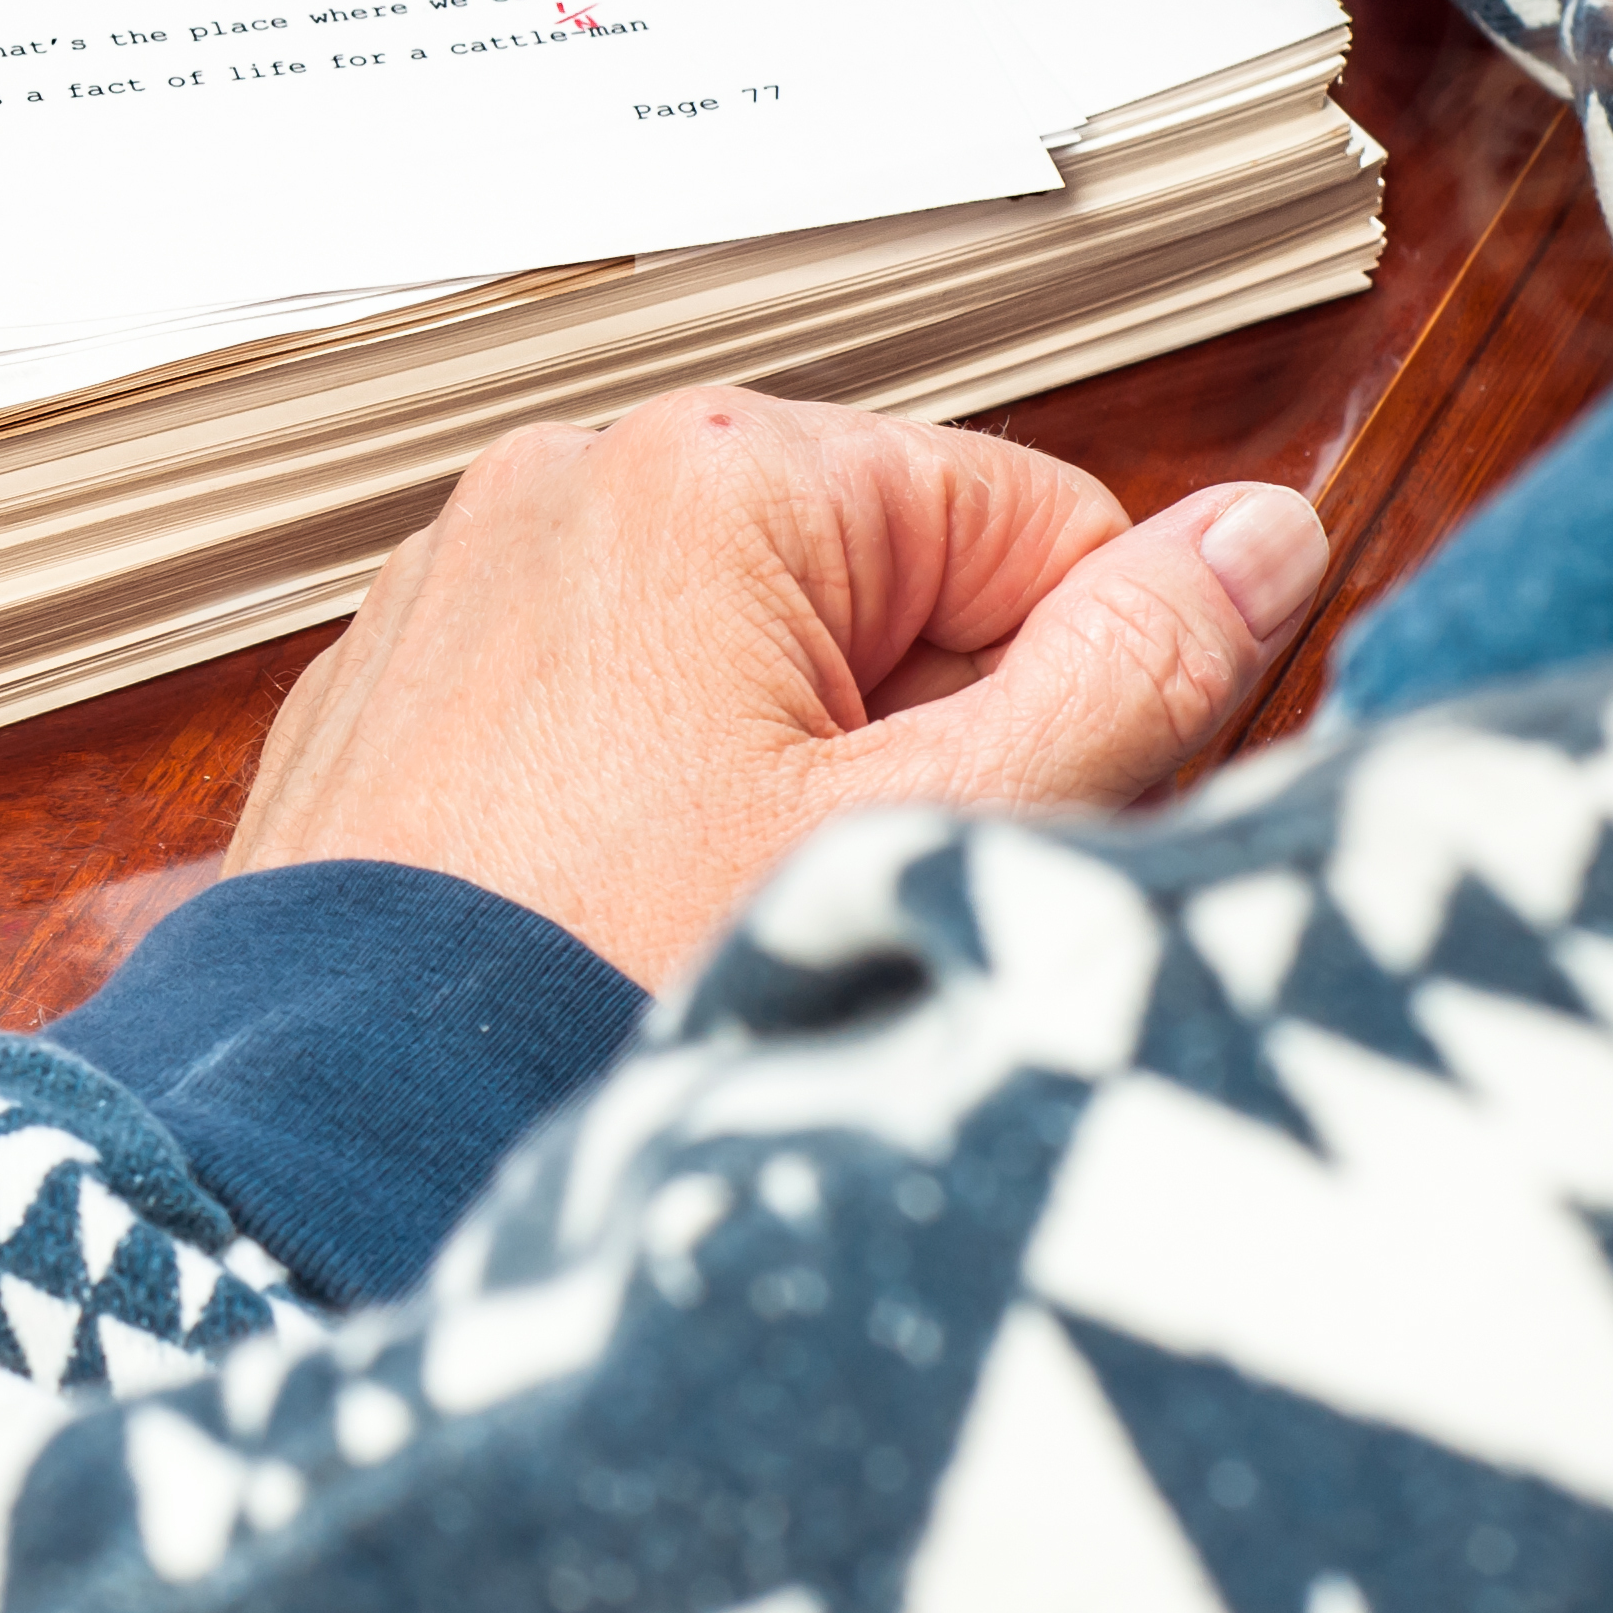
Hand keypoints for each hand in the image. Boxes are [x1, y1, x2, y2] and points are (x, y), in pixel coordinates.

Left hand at [225, 387, 1326, 981]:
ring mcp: (459, 580)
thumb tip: (1261, 538)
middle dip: (918, 733)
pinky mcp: (396, 689)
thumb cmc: (611, 991)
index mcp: (709, 472)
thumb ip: (1137, 669)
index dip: (1078, 688)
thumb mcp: (940, 831)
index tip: (1013, 817)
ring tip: (717, 912)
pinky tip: (616, 913)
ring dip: (784, 773)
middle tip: (852, 882)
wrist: (351, 1139)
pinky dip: (639, 798)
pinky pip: (597, 709)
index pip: (1032, 521)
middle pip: (883, 584)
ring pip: (741, 653)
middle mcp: (563, 483)